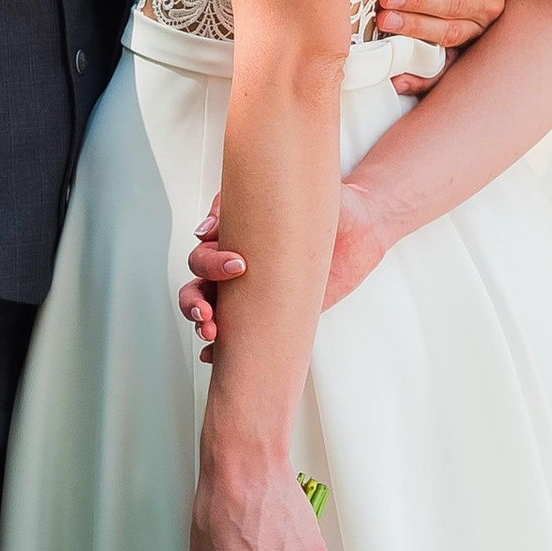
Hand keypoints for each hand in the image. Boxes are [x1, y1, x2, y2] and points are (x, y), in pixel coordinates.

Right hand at [179, 186, 387, 356]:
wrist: (357, 226)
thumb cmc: (316, 205)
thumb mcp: (279, 195)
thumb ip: (240, 204)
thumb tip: (204, 230)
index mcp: (231, 242)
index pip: (201, 258)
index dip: (208, 265)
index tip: (239, 265)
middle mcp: (236, 271)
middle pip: (196, 290)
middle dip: (194, 304)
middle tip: (208, 314)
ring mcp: (253, 296)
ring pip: (211, 315)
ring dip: (202, 326)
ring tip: (212, 333)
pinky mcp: (275, 316)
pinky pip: (241, 337)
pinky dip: (219, 351)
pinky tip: (213, 356)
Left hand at [377, 0, 510, 94]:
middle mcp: (489, 5)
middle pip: (453, 8)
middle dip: (418, 4)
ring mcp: (475, 32)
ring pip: (447, 36)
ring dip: (415, 32)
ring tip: (385, 23)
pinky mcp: (460, 53)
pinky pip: (443, 71)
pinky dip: (421, 78)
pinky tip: (397, 78)